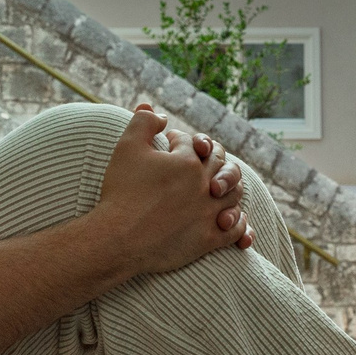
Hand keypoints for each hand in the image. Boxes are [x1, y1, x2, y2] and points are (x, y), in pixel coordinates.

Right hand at [95, 105, 252, 275]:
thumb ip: (144, 122)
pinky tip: (231, 219)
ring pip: (234, 195)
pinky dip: (238, 224)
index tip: (170, 142)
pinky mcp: (208, 240)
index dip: (179, 139)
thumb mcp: (127, 147)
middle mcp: (205, 185)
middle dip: (210, 158)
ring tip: (219, 188)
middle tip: (198, 160)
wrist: (117, 239)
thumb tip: (160, 115)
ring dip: (229, 188)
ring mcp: (209, 214)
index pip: (191, 143)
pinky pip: (234, 230)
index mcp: (188, 161)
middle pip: (220, 164)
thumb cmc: (121, 192)